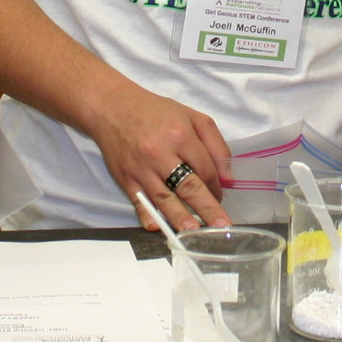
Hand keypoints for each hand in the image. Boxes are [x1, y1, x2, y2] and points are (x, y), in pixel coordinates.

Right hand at [84, 85, 234, 232]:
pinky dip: (147, 215)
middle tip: (220, 227)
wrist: (113, 108)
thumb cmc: (156, 112)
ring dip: (180, 218)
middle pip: (188, 186)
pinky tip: (156, 226)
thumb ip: (215, 144)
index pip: (205, 168)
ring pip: (165, 198)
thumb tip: (227, 177)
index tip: (221, 197)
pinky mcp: (125, 178)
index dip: (216, 186)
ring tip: (193, 234)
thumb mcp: (192, 117)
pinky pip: (139, 200)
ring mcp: (141, 168)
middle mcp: (160, 153)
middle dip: (207, 208)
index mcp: (180, 135)